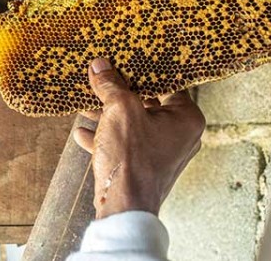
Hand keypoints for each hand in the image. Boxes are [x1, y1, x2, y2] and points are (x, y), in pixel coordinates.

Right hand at [73, 58, 205, 218]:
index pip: (168, 84)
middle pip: (148, 104)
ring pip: (134, 126)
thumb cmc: (131, 158)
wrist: (124, 207)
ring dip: (109, 117)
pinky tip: (83, 134)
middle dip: (120, 96)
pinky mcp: (146, 168)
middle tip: (102, 83)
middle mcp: (181, 136)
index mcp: (187, 118)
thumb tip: (100, 66)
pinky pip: (127, 146)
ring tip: (86, 107)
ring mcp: (164, 154)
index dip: (143, 72)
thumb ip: (111, 85)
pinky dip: (107, 138)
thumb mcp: (119, 110)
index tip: (125, 63)